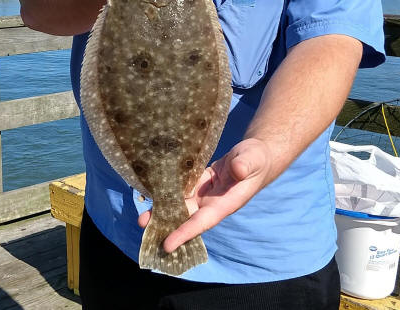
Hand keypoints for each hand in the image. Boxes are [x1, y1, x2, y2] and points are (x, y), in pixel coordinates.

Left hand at [138, 138, 271, 252]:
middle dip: (166, 223)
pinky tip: (154, 193)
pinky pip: (183, 190)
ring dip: (164, 210)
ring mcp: (205, 194)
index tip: (168, 244)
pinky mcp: (200, 183)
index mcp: (226, 203)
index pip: (203, 221)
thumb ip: (245, 165)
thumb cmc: (257, 159)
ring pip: (182, 205)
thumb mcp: (253, 159)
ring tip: (142, 216)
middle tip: (142, 224)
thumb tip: (238, 170)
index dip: (186, 232)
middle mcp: (213, 203)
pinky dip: (169, 193)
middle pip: (186, 217)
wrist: (256, 155)